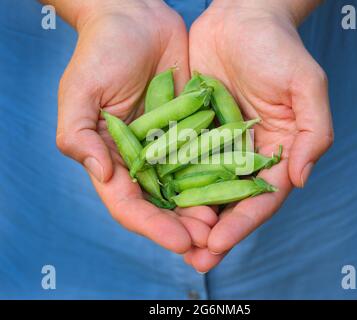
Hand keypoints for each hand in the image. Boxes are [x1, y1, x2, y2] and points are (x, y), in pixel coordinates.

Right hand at [54, 0, 216, 253]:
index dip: (154, 226)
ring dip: (206, 210)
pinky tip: (238, 192)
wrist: (137, 18)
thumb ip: (78, 135)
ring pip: (189, 188)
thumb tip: (102, 175)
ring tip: (226, 228)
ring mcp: (169, 146)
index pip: (130, 204)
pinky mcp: (192, 130)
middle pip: (163, 205)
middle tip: (210, 243)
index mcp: (112, 158)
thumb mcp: (80, 91)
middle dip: (184, 227)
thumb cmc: (102, 51)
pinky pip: (207, 158)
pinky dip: (220, 177)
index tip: (180, 241)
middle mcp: (142, 159)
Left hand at [187, 0, 332, 270]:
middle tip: (193, 260)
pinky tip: (154, 202)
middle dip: (212, 232)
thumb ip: (314, 133)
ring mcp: (217, 144)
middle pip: (229, 202)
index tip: (218, 244)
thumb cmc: (278, 48)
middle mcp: (245, 154)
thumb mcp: (307, 86)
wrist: (242, 17)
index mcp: (276, 152)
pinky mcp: (192, 130)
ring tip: (171, 243)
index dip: (241, 223)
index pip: (260, 197)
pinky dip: (169, 182)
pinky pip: (180, 160)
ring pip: (201, 188)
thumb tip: (301, 179)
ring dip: (187, 217)